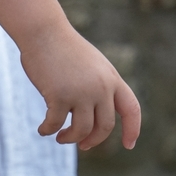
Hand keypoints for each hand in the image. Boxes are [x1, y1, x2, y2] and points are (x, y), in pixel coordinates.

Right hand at [20, 22, 140, 150]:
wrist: (42, 30)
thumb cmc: (63, 45)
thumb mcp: (91, 63)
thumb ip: (99, 85)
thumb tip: (94, 116)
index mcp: (111, 78)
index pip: (131, 109)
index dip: (133, 129)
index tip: (129, 145)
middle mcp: (100, 87)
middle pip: (104, 126)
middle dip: (93, 140)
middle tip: (83, 145)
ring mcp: (80, 92)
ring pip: (82, 130)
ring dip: (71, 138)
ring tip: (60, 138)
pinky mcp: (59, 96)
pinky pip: (56, 123)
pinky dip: (49, 130)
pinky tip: (42, 130)